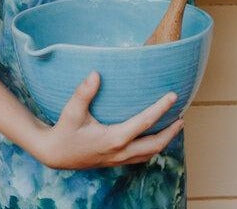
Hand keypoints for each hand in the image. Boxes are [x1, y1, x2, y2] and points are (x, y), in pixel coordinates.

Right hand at [36, 71, 183, 169]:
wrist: (54, 154)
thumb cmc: (64, 131)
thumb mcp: (72, 111)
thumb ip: (83, 93)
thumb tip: (95, 73)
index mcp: (113, 138)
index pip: (144, 123)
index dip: (160, 108)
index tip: (172, 96)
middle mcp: (119, 152)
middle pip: (154, 144)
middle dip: (171, 131)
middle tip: (182, 117)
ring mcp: (118, 159)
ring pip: (149, 154)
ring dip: (164, 141)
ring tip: (174, 127)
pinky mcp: (114, 161)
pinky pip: (140, 157)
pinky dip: (151, 148)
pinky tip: (152, 138)